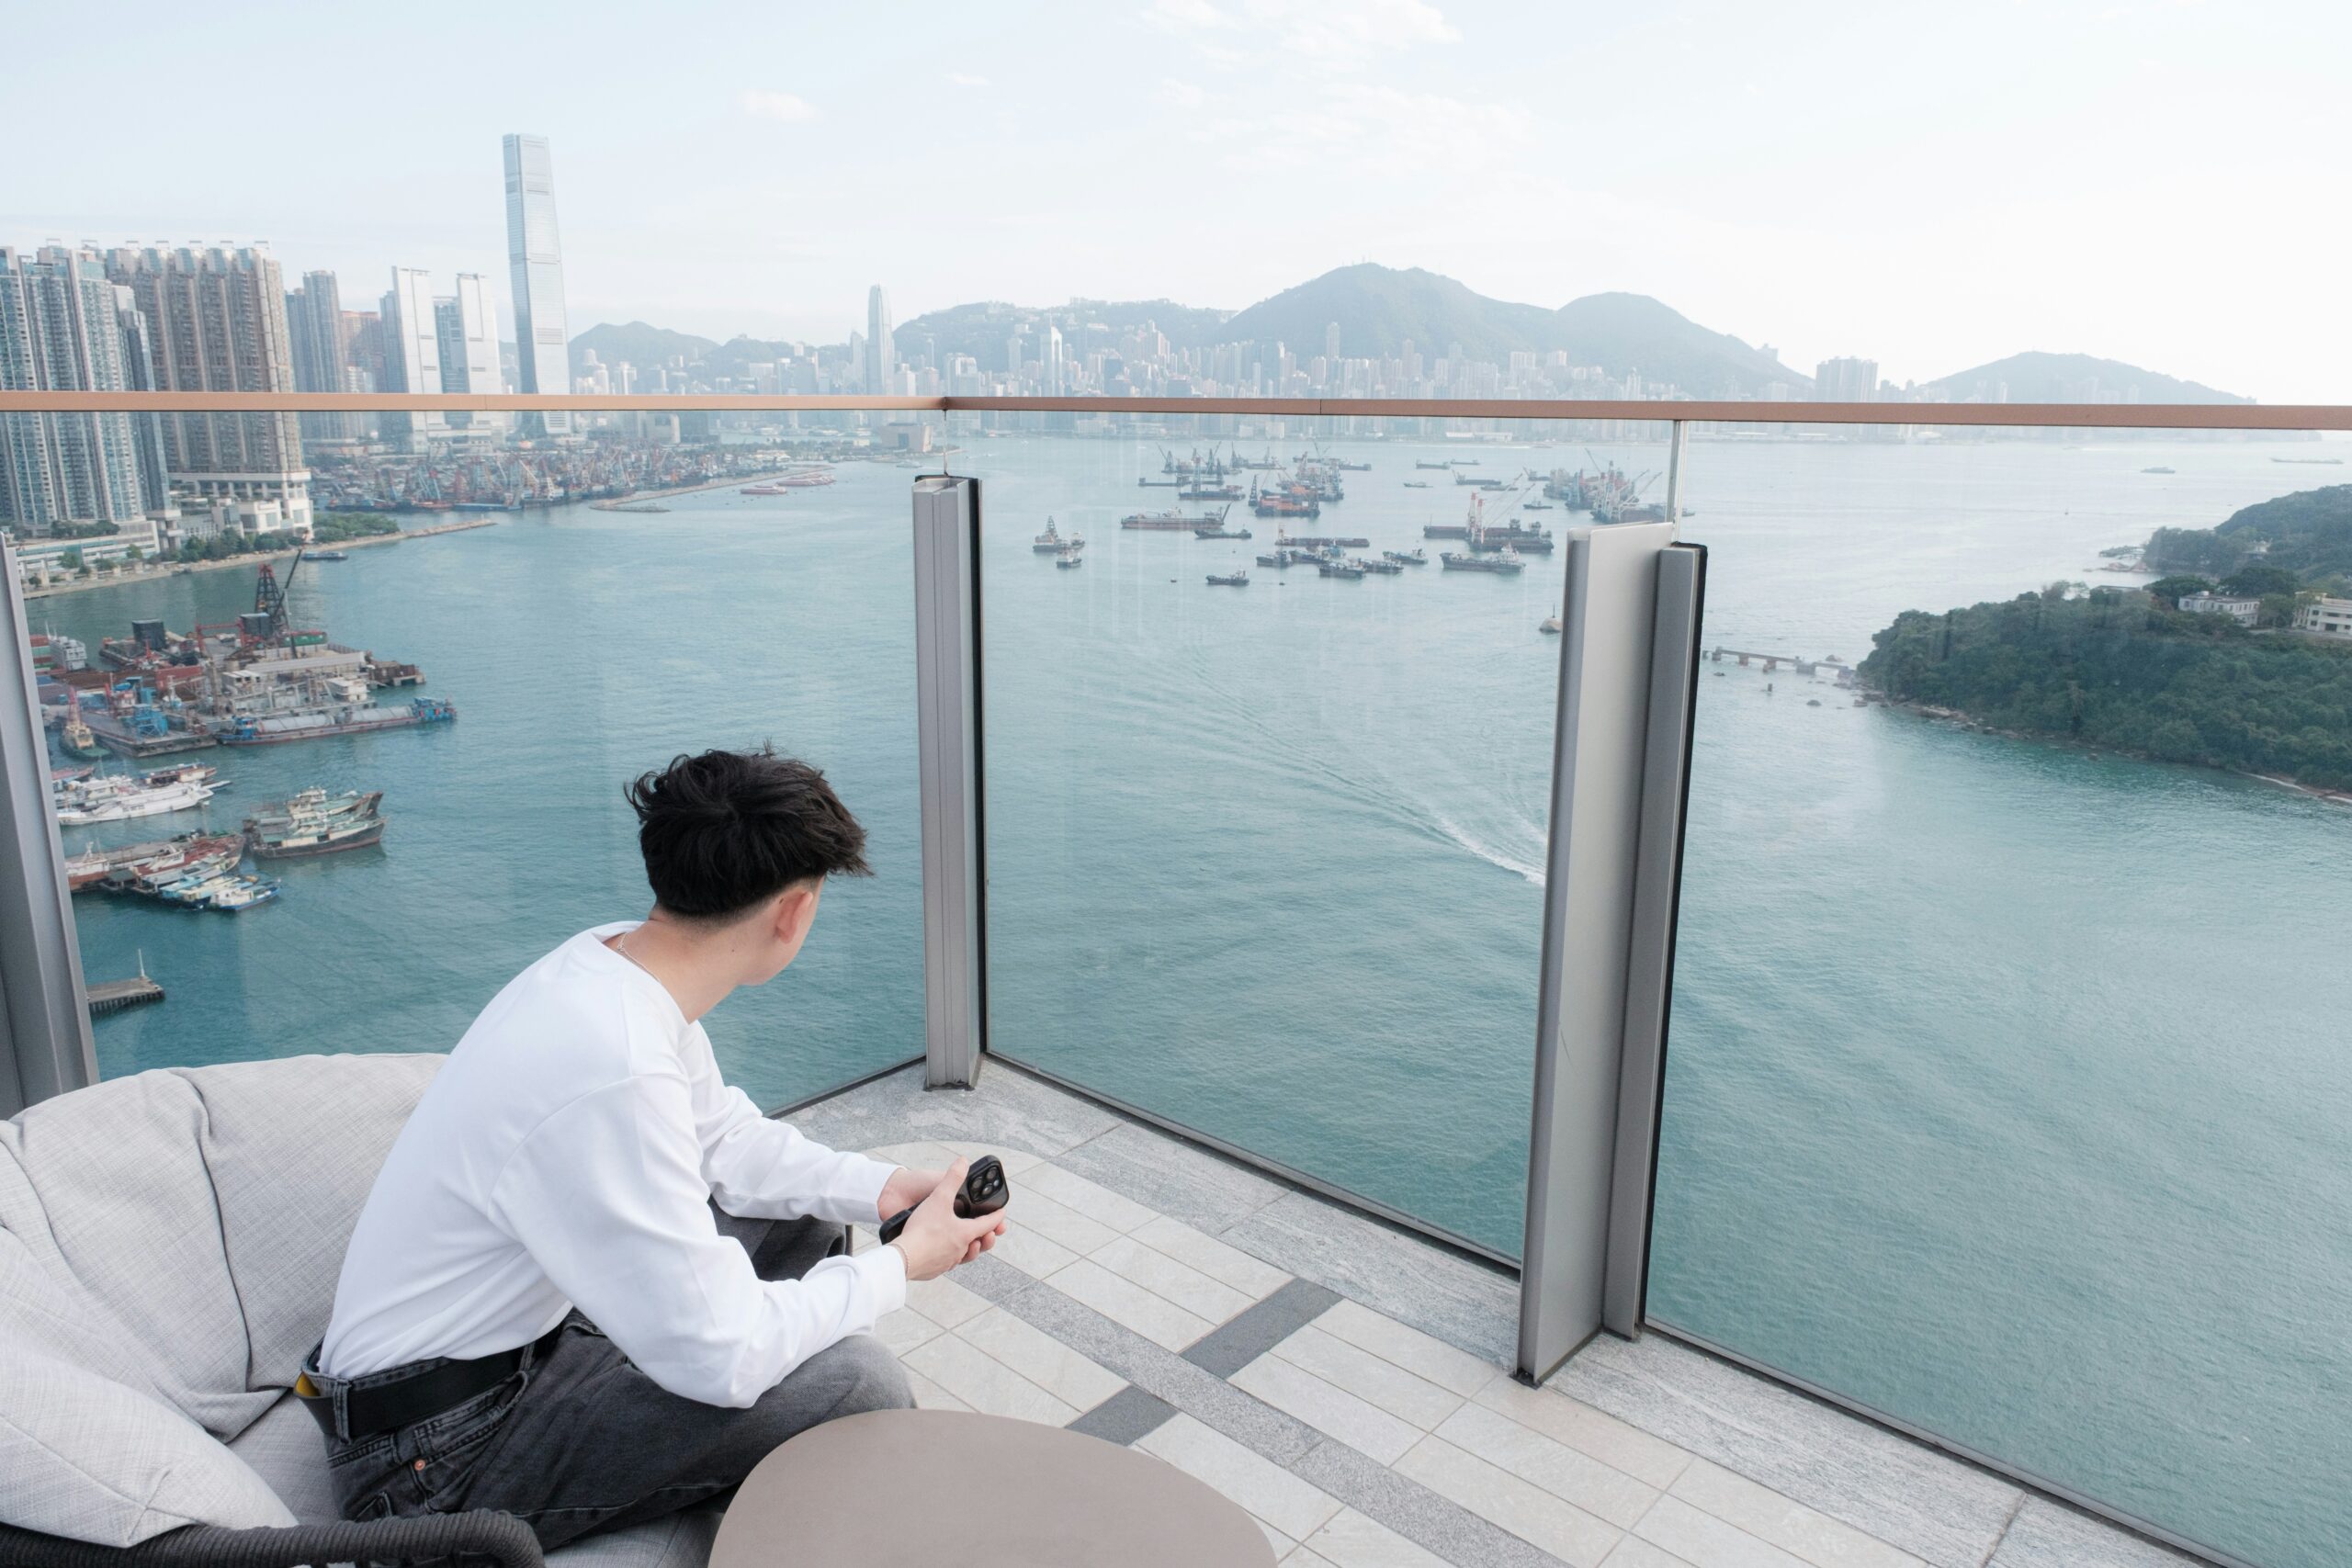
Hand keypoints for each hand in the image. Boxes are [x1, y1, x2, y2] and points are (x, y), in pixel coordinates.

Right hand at [888, 1157, 1007, 1280]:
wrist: (904, 1257)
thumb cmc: (923, 1230)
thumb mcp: (939, 1198)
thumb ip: (952, 1178)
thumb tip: (962, 1162)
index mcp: (966, 1233)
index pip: (988, 1224)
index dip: (996, 1216)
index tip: (1002, 1214)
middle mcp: (960, 1250)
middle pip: (978, 1243)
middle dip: (985, 1237)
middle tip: (988, 1232)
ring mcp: (948, 1261)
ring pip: (964, 1255)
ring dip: (969, 1248)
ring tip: (968, 1242)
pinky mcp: (935, 1269)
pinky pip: (947, 1263)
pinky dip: (949, 1256)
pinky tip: (943, 1252)